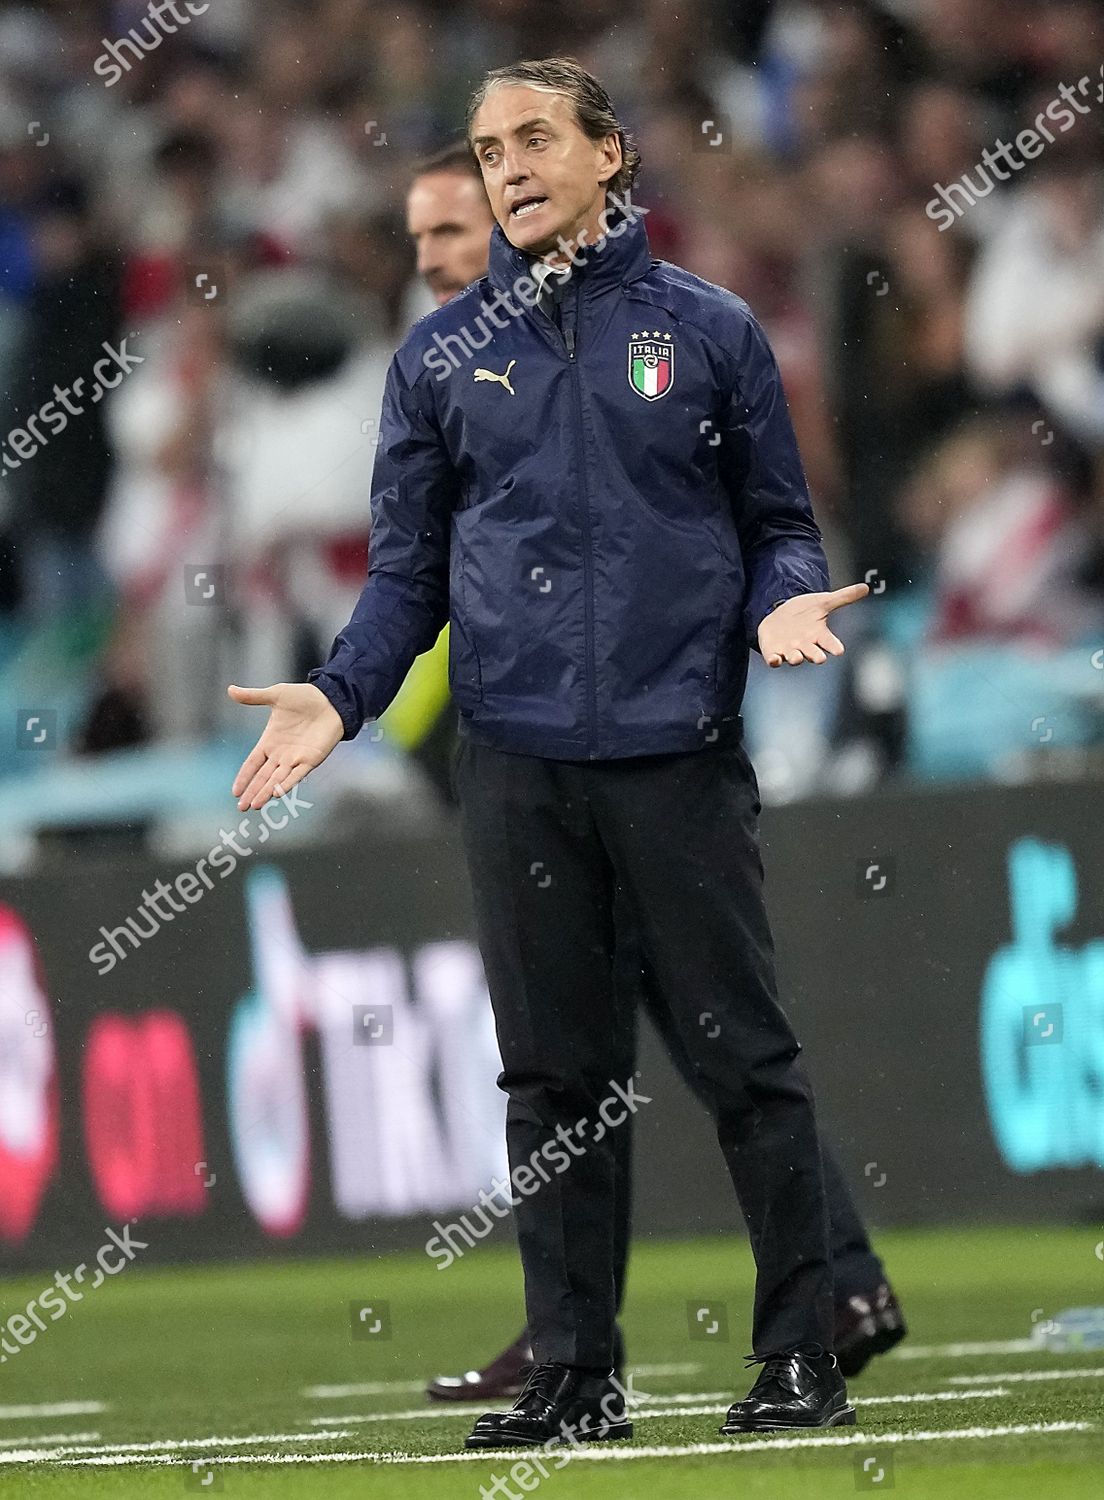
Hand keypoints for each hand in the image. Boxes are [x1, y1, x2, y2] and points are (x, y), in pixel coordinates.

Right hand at [228, 682, 343, 810]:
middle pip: (263, 777)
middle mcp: (281, 754)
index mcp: (270, 741)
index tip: (235, 792)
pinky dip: (286, 784)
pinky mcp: (311, 759)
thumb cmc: (304, 697)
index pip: (252, 763)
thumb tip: (230, 689)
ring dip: (265, 792)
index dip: (244, 777)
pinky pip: (297, 775)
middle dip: (252, 792)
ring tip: (254, 805)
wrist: (330, 699)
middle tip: (241, 807)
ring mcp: (296, 758)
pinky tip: (276, 793)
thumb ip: (253, 696)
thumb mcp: (276, 695)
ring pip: (277, 780)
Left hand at [757, 583, 869, 666]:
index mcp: (819, 635)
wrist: (779, 617)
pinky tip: (773, 659)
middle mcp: (806, 646)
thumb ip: (843, 597)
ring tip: (797, 657)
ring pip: (795, 658)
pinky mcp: (773, 652)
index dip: (834, 647)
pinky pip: (774, 659)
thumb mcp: (822, 602)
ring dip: (795, 658)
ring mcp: (790, 650)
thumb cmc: (804, 612)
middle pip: (813, 654)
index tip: (839, 650)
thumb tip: (865, 587)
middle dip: (816, 656)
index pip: (830, 642)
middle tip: (820, 658)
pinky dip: (774, 660)